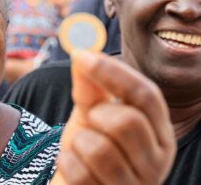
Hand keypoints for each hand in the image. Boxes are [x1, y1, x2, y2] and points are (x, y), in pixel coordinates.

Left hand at [51, 50, 175, 184]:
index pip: (146, 94)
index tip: (82, 56)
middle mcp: (156, 160)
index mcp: (157, 130)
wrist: (78, 180)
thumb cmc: (90, 142)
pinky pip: (80, 175)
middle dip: (97, 114)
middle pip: (128, 122)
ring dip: (80, 142)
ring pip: (101, 150)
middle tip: (91, 119)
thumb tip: (81, 55)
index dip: (113, 72)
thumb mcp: (92, 111)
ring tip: (82, 146)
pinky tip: (75, 166)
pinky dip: (68, 163)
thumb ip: (90, 87)